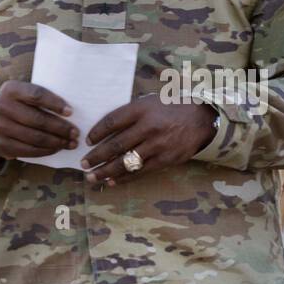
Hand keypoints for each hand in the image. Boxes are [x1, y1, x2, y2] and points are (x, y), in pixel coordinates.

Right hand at [0, 81, 79, 159]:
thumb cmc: (14, 106)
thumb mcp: (20, 94)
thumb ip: (38, 97)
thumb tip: (70, 111)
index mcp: (10, 90)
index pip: (37, 95)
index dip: (55, 104)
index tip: (71, 112)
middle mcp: (2, 107)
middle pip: (38, 119)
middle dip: (61, 128)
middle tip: (76, 133)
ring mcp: (0, 128)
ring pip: (35, 137)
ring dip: (57, 142)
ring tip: (70, 143)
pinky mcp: (1, 145)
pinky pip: (28, 151)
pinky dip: (45, 151)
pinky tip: (56, 149)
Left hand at [81, 95, 215, 185]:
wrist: (201, 119)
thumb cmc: (171, 108)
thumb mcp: (151, 102)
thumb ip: (131, 113)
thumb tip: (105, 129)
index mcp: (142, 109)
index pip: (112, 121)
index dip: (97, 132)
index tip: (87, 141)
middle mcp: (149, 127)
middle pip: (116, 144)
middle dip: (97, 156)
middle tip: (83, 164)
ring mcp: (157, 145)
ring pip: (126, 161)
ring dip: (106, 171)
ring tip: (92, 177)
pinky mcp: (165, 160)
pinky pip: (140, 171)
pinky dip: (124, 178)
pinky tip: (111, 181)